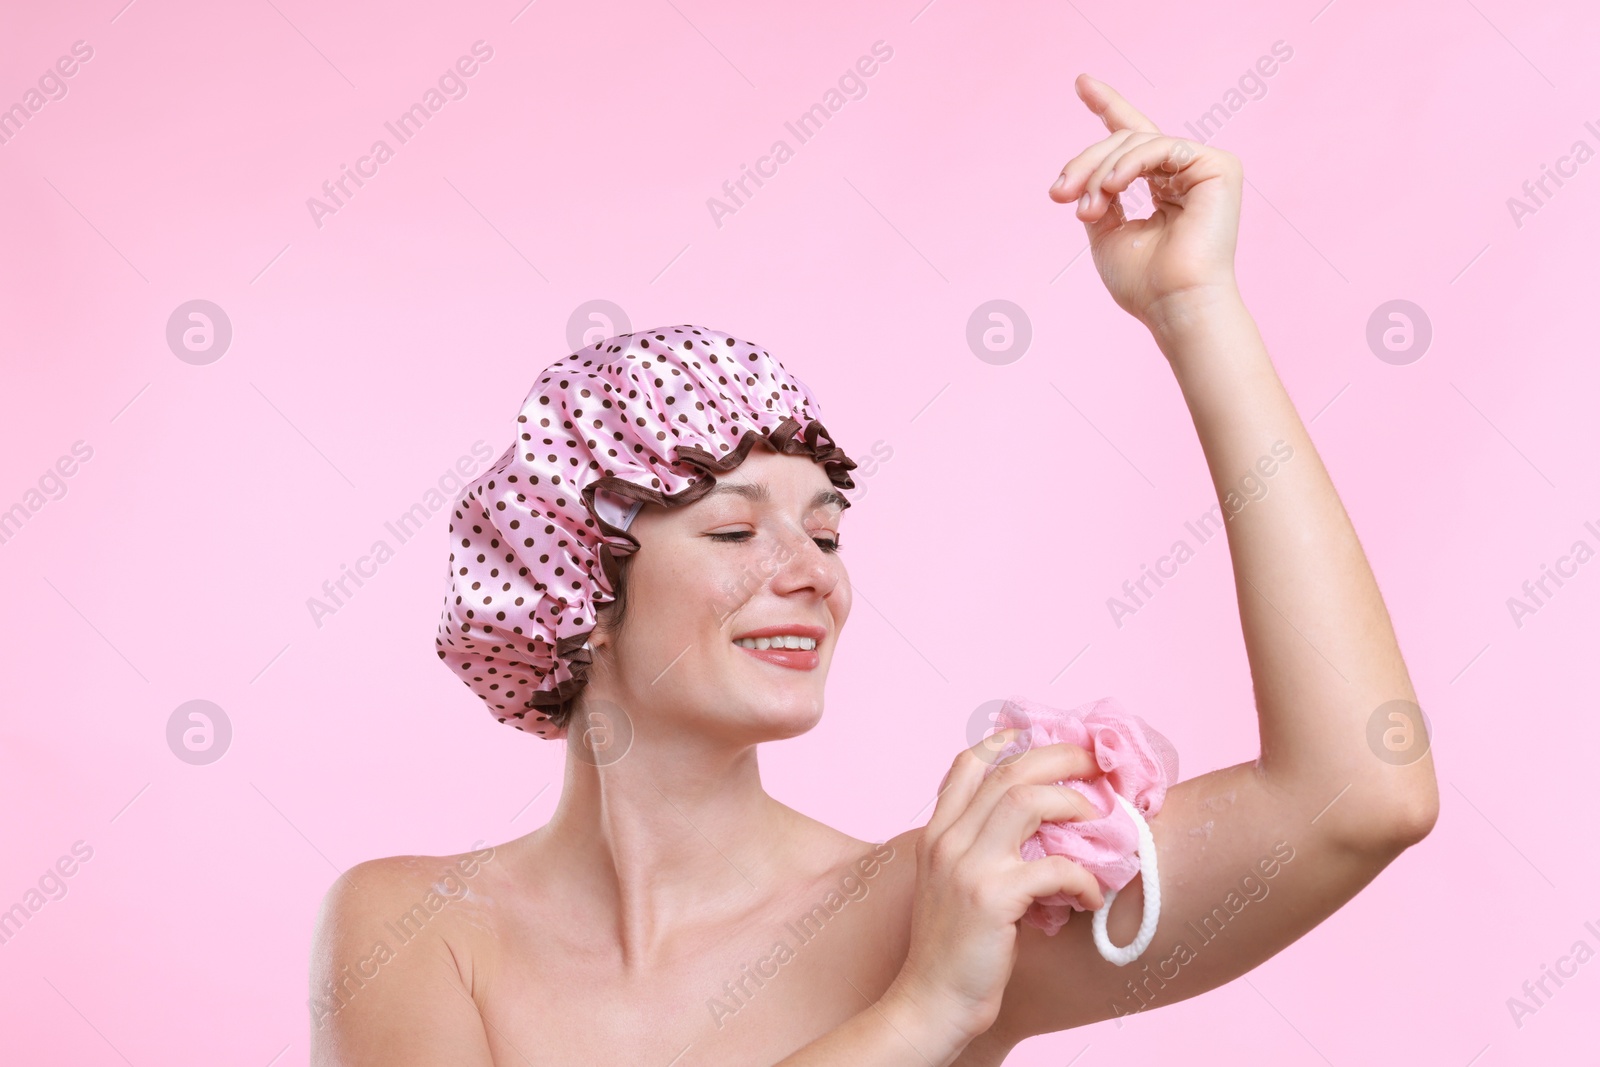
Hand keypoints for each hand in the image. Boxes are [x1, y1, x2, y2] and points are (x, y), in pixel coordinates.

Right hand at [886, 731, 1106, 1043]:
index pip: (968, 763)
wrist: (931, 1001)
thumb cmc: (951, 948)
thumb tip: (1037, 826)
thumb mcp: (951, 884)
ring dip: (1074, 804)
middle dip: (1059, 758)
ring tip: (1100, 822)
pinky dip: (1083, 878)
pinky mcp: (993, 898)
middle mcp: (948, 840)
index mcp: (937, 833)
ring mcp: (968, 866)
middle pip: (1009, 771)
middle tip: (1095, 766)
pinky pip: (1054, 868)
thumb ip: (978, 849)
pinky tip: (1091, 896)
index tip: (1044, 737)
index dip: (1009, 741)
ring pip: (1028, 801)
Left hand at [1048, 73, 1242, 330]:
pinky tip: (1112, 187)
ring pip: (1136, 143)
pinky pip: (1160, 147)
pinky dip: (1128, 165)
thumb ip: (1097, 198)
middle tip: (1058, 193)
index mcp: (1164, 189)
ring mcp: (1204, 168)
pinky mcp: (1218, 167)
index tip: (1081, 82)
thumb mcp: (1106, 234)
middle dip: (1085, 163)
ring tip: (1085, 206)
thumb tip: (1081, 180)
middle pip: (1124, 141)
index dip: (1108, 107)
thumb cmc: (1144, 283)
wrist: (1174, 305)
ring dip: (1100, 172)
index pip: (1133, 139)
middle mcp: (1185, 173)